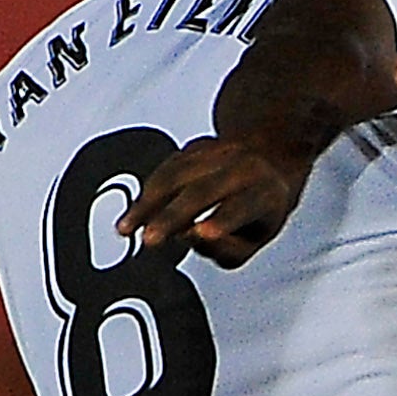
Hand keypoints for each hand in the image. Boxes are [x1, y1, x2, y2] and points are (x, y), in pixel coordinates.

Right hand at [116, 134, 307, 266]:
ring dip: (147, 201)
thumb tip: (192, 238)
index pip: (241, 208)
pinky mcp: (196, 147)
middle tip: (150, 240)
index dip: (220, 221)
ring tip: (127, 228)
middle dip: (171, 216)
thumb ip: (229, 248)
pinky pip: (167, 166)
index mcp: (265, 194)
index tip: (197, 234)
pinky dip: (147, 189)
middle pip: (202, 190)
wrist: (269, 155)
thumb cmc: (261, 207)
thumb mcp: (257, 239)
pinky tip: (135, 211)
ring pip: (176, 173)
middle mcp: (243, 167)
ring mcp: (219, 152)